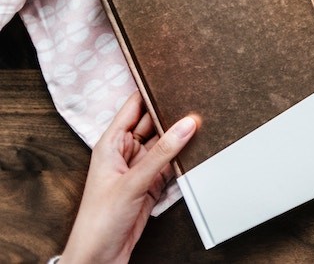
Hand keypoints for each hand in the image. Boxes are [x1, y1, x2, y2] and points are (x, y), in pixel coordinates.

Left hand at [61, 92, 197, 263]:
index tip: (173, 77)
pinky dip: (183, 158)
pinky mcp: (151, 185)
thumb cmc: (99, 221)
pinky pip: (171, 164)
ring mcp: (139, 169)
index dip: (151, 90)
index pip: (134, 107)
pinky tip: (198, 149)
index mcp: (111, 144)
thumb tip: (187, 124)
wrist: (98, 258)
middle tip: (198, 98)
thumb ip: (162, 152)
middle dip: (173, 113)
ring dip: (181, 137)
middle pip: (153, 124)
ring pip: (165, 144)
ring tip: (204, 121)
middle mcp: (125, 153)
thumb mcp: (133, 182)